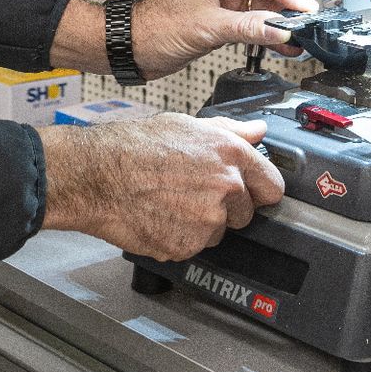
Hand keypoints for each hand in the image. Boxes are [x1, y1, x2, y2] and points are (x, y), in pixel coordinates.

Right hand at [40, 115, 283, 261]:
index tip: (251, 192)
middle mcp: (225, 188)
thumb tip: (257, 131)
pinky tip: (159, 216)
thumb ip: (230, 130)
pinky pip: (191, 247)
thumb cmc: (134, 146)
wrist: (98, 175)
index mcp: (230, 156)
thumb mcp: (186, 125)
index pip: (273, 187)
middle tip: (193, 193)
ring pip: (217, 232)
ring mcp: (207, 221)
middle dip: (225, 208)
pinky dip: (178, 238)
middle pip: (245, 214)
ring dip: (201, 224)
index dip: (260, 190)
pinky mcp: (186, 245)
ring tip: (170, 202)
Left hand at [132, 0, 318, 79]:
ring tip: (301, 35)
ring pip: (261, 7)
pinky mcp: (222, 18)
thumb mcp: (206, 27)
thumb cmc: (155, 28)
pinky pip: (252, 23)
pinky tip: (283, 43)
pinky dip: (267, 33)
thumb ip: (246, 27)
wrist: (134, 49)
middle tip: (308, 22)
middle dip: (286, 7)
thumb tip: (278, 29)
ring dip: (280, 22)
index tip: (303, 7)